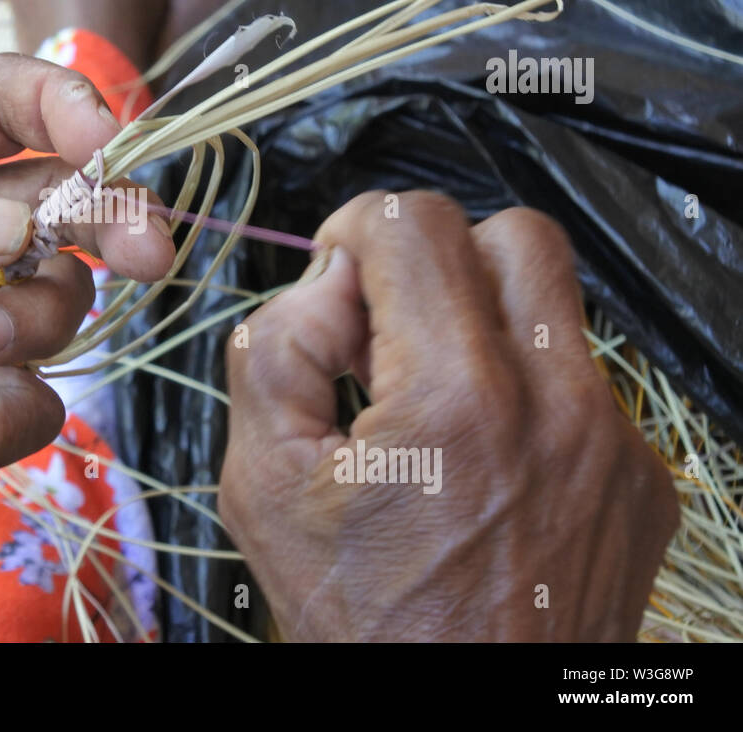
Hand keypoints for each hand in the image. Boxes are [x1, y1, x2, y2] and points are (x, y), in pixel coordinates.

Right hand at [220, 191, 678, 640]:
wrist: (465, 726)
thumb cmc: (359, 623)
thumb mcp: (263, 485)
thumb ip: (275, 350)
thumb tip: (328, 285)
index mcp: (456, 401)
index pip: (416, 224)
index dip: (356, 231)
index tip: (337, 284)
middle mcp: (559, 408)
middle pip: (512, 235)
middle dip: (436, 258)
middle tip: (389, 330)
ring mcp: (614, 446)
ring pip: (554, 305)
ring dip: (482, 322)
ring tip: (432, 405)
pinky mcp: (642, 482)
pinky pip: (582, 383)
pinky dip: (524, 392)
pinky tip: (481, 463)